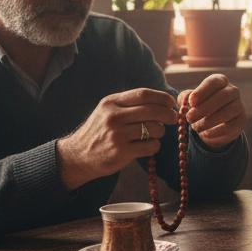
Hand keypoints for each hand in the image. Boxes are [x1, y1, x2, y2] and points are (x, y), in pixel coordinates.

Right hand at [57, 88, 176, 189]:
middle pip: (152, 110)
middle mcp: (113, 117)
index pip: (143, 94)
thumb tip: (162, 100)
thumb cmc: (99, 131)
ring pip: (154, 129)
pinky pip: (151, 146)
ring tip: (154, 134)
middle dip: (168, 114)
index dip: (162, 97)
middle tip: (173, 118)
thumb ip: (129, 104)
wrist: (77, 156)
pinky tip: (149, 146)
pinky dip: (155, 146)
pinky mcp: (122, 152)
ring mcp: (117, 135)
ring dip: (160, 131)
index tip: (171, 102)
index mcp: (111, 103)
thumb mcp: (107, 111)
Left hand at [178, 74, 245, 148]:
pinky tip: (204, 133)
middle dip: (204, 108)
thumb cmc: (200, 105)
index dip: (202, 91)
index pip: (214, 82)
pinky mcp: (241, 120)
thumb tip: (185, 101)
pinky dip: (215, 132)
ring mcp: (239, 105)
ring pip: (227, 112)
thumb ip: (185, 98)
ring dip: (208, 121)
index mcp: (220, 81)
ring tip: (195, 127)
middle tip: (189, 118)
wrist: (215, 122)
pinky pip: (230, 126)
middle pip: (223, 96)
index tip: (191, 102)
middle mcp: (233, 91)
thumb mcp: (190, 100)